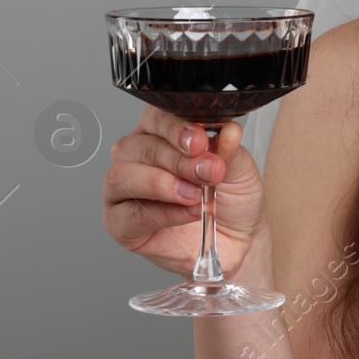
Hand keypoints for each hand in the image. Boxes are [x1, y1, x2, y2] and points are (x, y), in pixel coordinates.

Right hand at [102, 107, 266, 277]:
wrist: (238, 240)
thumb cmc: (232, 198)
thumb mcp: (239, 168)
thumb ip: (228, 149)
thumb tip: (229, 131)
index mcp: (160, 135)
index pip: (155, 118)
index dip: (175, 128)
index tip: (200, 141)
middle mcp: (135, 158)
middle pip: (141, 147)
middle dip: (177, 160)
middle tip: (208, 172)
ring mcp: (122, 191)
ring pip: (122, 176)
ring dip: (162, 184)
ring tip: (195, 195)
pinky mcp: (119, 224)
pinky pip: (129, 214)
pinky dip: (163, 213)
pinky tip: (188, 213)